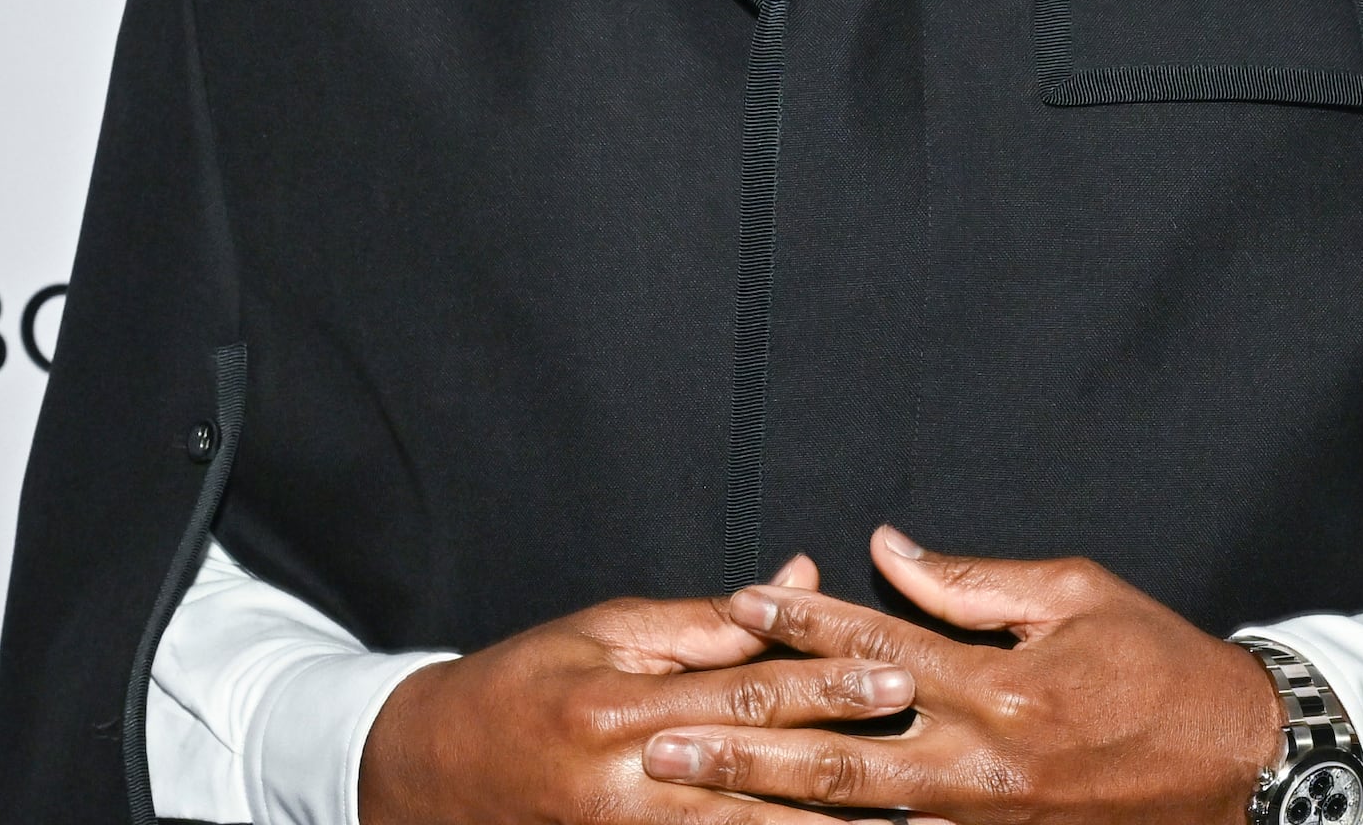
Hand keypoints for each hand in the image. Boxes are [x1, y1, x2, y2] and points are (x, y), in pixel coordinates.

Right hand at [360, 556, 915, 824]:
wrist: (429, 775)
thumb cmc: (522, 685)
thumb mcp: (605, 631)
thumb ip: (707, 618)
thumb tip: (798, 578)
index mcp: (622, 708)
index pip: (745, 693)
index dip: (825, 686)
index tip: (895, 677)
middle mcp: (631, 784)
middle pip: (761, 782)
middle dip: (851, 780)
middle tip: (933, 781)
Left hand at [641, 525, 1280, 824]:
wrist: (1248, 768)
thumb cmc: (1165, 668)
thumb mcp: (1078, 595)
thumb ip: (975, 582)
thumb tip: (890, 548)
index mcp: (1000, 689)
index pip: (876, 646)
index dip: (802, 620)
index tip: (738, 602)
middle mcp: (983, 768)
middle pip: (837, 758)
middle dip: (741, 751)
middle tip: (659, 746)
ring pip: (859, 822)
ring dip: (770, 812)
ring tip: (692, 802)